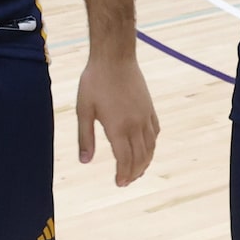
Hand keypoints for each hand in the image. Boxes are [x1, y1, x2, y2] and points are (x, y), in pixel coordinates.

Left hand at [76, 50, 158, 186]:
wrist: (115, 57)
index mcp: (118, 128)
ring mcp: (145, 115)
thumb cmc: (95, 81)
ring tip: (137, 170)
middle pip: (140, 157)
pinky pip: (155, 131)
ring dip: (145, 162)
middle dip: (134, 172)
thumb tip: (85, 161)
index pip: (125, 160)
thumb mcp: (83, 109)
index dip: (123, 174)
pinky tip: (147, 148)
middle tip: (126, 181)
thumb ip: (85, 137)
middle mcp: (135, 125)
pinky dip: (152, 145)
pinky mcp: (149, 107)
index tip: (119, 183)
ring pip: (150, 146)